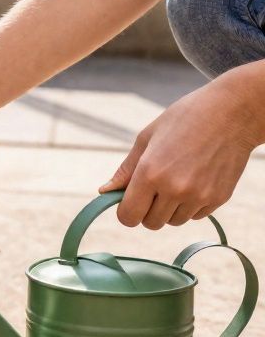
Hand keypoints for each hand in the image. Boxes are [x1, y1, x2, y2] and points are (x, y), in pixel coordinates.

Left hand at [101, 71, 264, 228]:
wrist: (232, 113)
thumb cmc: (184, 119)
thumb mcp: (147, 138)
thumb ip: (126, 170)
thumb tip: (105, 191)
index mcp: (150, 173)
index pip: (129, 216)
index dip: (126, 212)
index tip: (130, 201)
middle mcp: (174, 189)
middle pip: (151, 223)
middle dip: (147, 210)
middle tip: (154, 188)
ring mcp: (199, 196)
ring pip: (174, 221)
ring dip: (170, 209)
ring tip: (177, 180)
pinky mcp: (219, 198)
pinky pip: (196, 216)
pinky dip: (191, 205)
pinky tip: (196, 180)